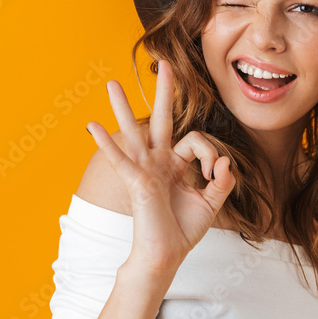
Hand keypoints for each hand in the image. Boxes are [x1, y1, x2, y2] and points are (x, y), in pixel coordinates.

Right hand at [86, 60, 235, 282]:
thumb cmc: (184, 230)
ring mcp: (145, 169)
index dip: (211, 153)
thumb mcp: (212, 202)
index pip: (196, 141)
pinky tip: (92, 127)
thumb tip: (225, 161)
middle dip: (164, 92)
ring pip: (134, 132)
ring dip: (122, 107)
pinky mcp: (136, 182)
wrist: (166, 255)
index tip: (214, 173)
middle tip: (164, 64)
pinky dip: (106, 143)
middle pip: (162, 119)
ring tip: (111, 84)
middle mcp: (159, 162)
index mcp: (176, 164)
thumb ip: (222, 180)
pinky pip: (120, 159)